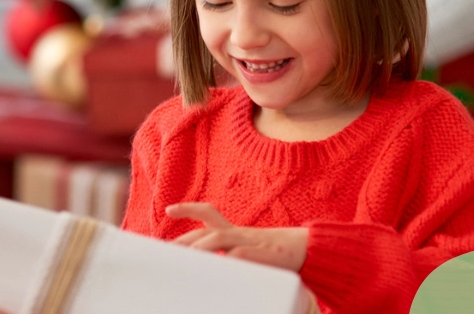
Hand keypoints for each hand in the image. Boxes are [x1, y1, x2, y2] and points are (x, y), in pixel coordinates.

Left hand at [167, 203, 308, 271]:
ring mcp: (250, 242)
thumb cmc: (277, 253)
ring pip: (219, 237)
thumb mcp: (250, 250)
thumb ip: (232, 254)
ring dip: (201, 247)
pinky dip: (231, 258)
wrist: (308, 248)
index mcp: (235, 230)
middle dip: (184, 239)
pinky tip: (221, 264)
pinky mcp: (263, 254)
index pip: (208, 214)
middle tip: (165, 251)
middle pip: (205, 229)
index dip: (188, 209)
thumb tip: (217, 261)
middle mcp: (239, 232)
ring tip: (187, 257)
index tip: (168, 209)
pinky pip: (243, 254)